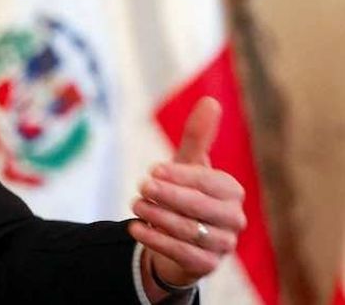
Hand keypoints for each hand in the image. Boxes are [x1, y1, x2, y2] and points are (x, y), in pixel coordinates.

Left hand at [128, 97, 246, 296]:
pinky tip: (135, 228)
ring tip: (135, 205)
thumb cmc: (184, 194)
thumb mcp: (188, 165)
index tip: (153, 170)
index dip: (182, 176)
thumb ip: (198, 136)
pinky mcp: (207, 266)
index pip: (210, 183)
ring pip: (191, 231)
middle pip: (202, 208)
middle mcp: (233, 219)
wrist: (175, 239)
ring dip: (159, 217)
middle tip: (141, 186)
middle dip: (170, 196)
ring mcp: (223, 245)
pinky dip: (156, 240)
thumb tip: (210, 101)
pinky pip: (182, 254)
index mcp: (231, 192)